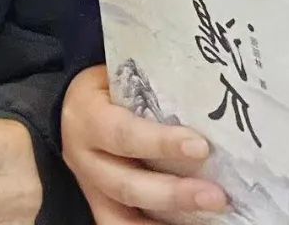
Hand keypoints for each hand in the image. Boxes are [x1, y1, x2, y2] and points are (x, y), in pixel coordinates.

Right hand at [61, 66, 227, 223]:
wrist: (72, 109)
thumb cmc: (105, 87)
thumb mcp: (118, 78)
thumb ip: (150, 90)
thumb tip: (203, 100)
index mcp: (86, 117)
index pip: (124, 134)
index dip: (162, 143)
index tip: (201, 147)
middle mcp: (83, 158)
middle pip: (127, 186)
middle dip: (174, 194)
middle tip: (217, 196)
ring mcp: (90, 189)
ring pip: (124, 218)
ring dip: (170, 218)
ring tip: (209, 214)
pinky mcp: (99, 208)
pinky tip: (189, 223)